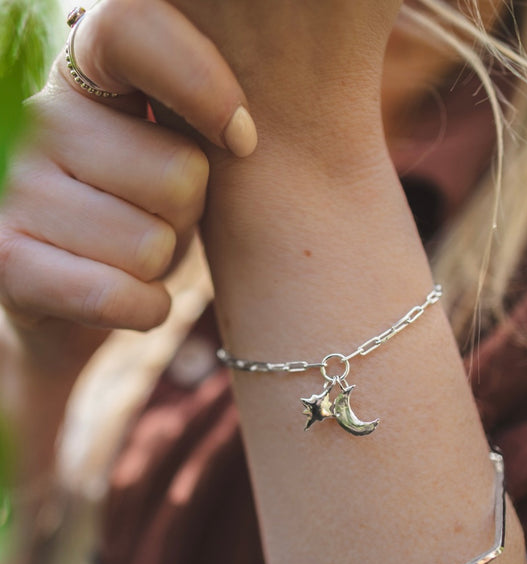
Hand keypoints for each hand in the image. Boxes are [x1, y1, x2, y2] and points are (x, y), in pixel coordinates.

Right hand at [0, 0, 256, 368]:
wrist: (65, 291)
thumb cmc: (134, 212)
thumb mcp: (165, 152)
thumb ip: (194, 121)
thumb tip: (242, 134)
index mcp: (83, 75)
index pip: (133, 30)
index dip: (200, 82)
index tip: (241, 138)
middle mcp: (37, 118)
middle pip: (179, 174)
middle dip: (186, 216)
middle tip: (154, 220)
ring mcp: (13, 189)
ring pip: (153, 245)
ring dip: (160, 267)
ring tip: (128, 257)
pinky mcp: (8, 261)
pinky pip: (121, 297)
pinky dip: (146, 310)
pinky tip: (128, 299)